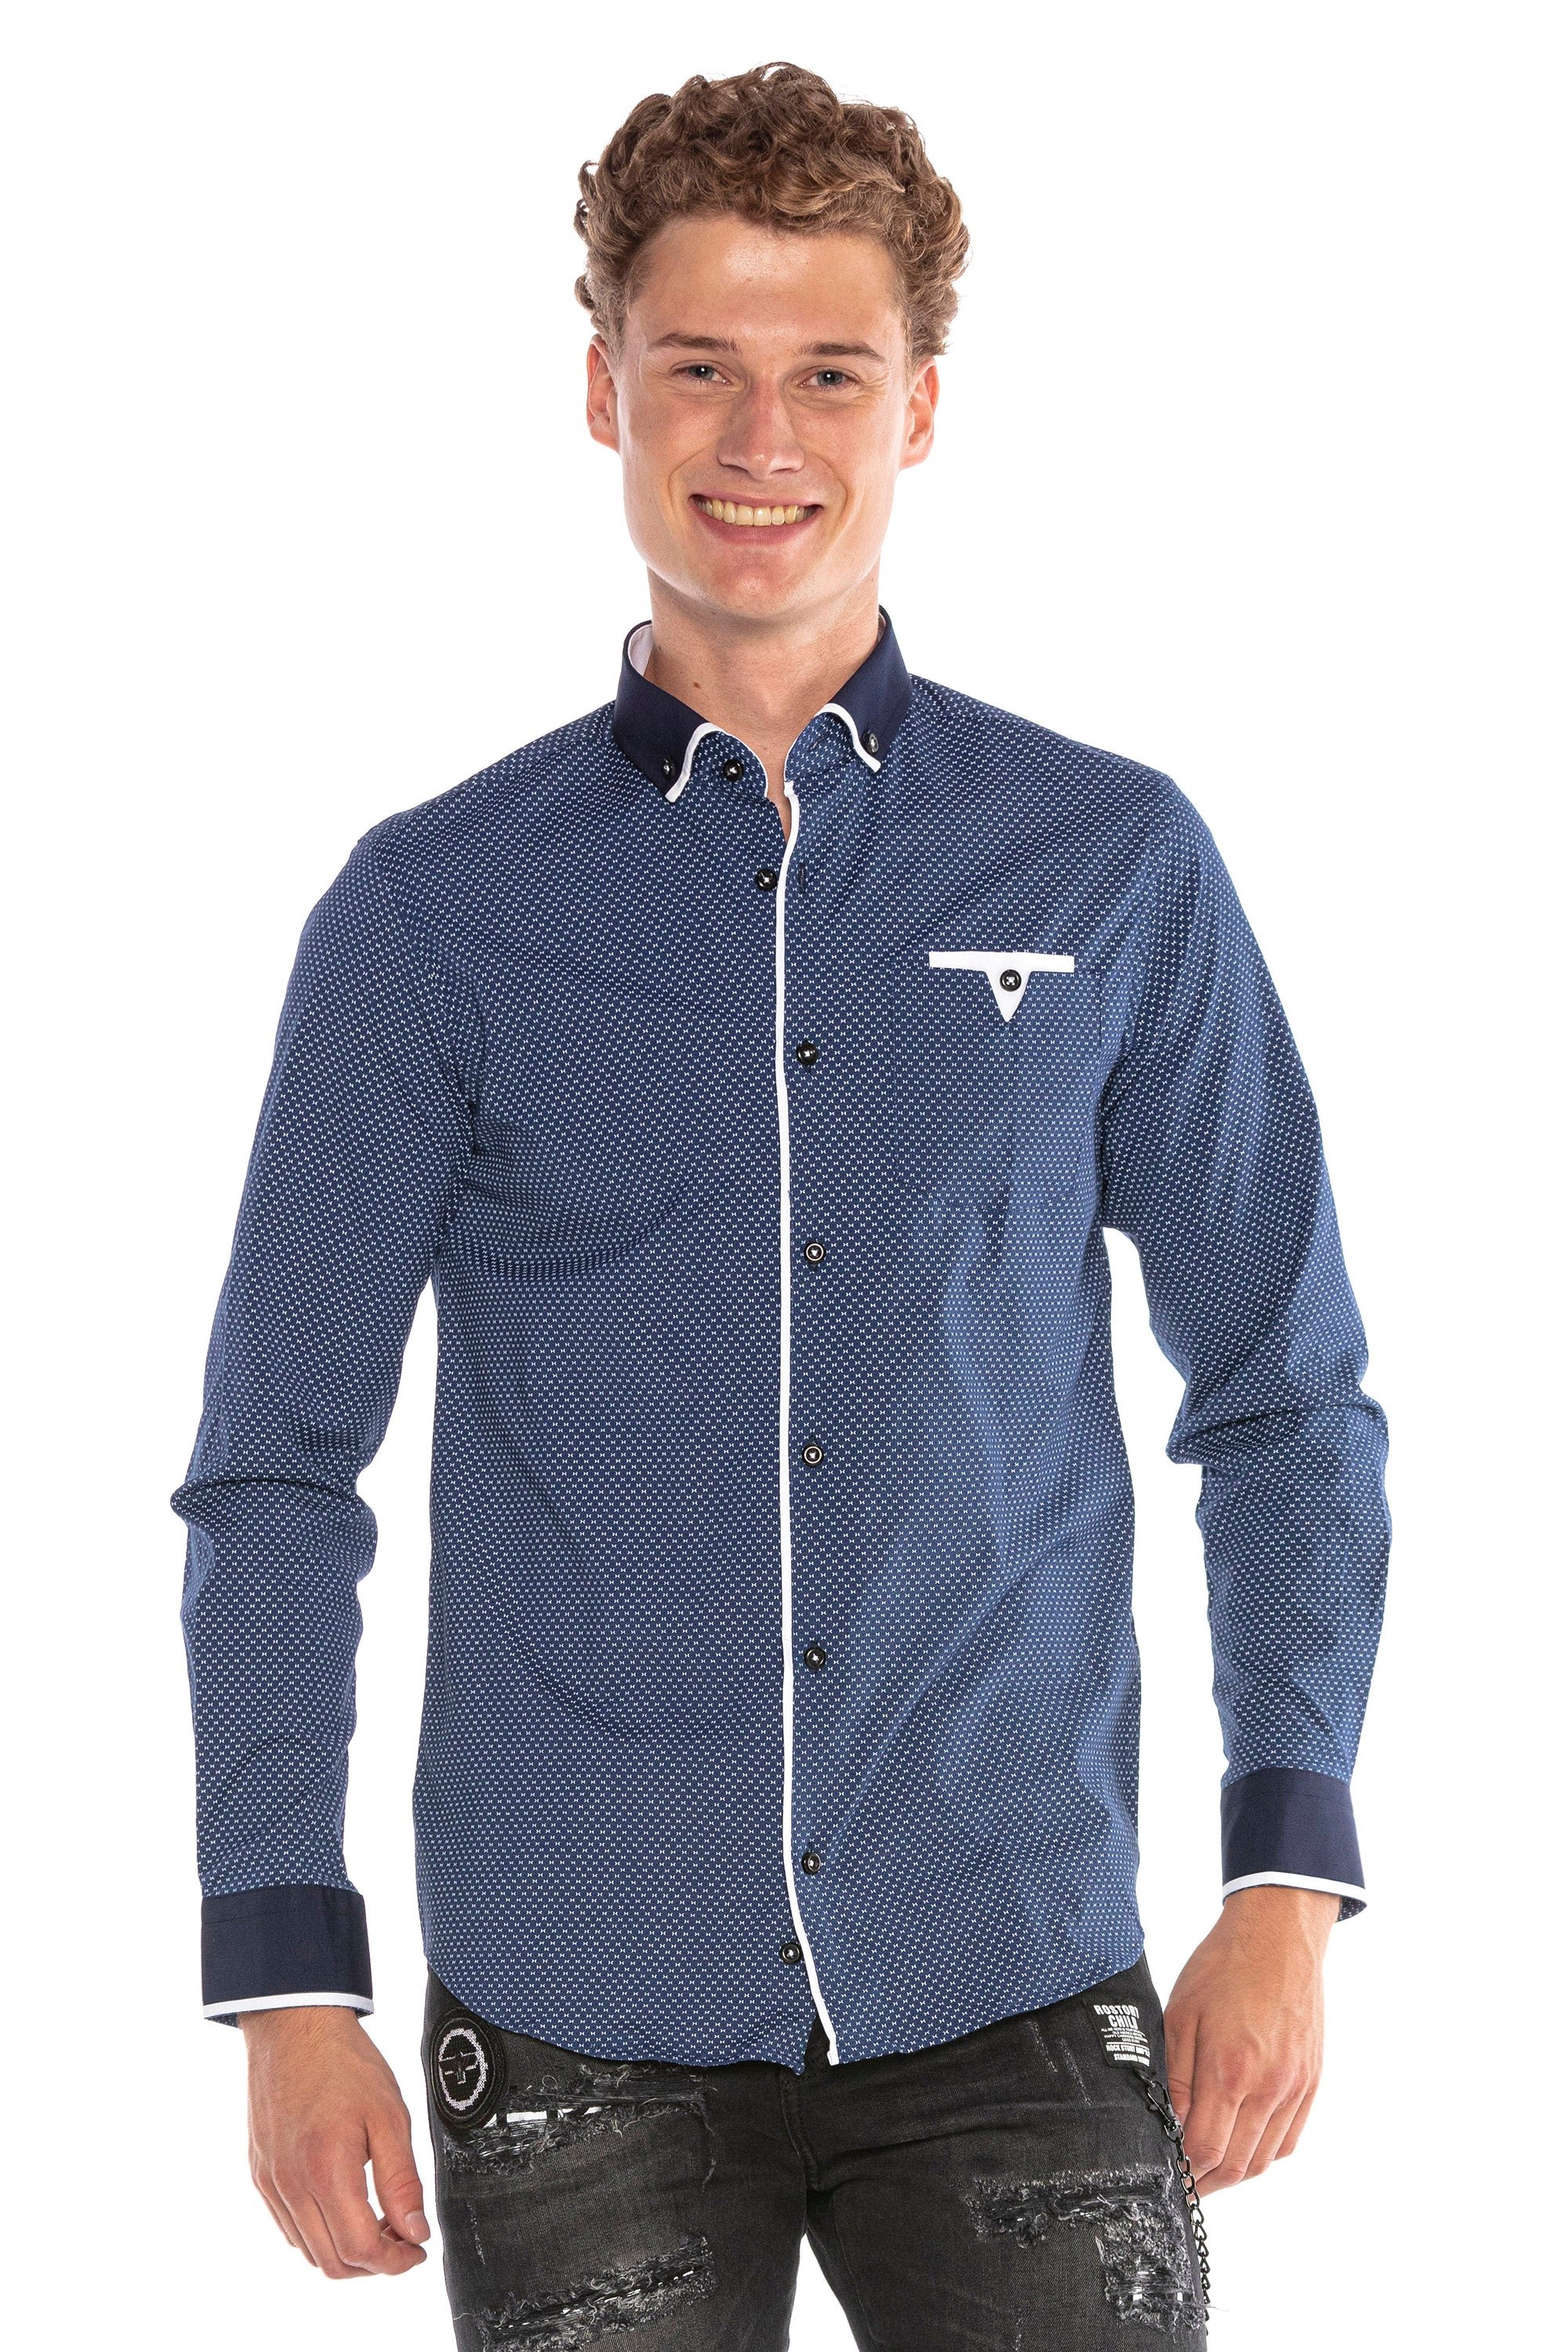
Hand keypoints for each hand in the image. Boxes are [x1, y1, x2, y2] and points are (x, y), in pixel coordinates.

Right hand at [239, 2005, 429, 2278]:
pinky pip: (289, 2227)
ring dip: (346, 2250)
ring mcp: (270, 2182)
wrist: (293, 2026)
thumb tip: (415, 2232)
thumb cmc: (344, 2063)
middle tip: (403, 2237)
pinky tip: (345, 2206)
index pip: (360, 2250)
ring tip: (378, 2220)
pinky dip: (319, 2233)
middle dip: (374, 2263)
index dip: (394, 2262)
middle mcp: (290, 2185)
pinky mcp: (260, 2174)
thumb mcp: (389, 2115)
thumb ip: (402, 2181)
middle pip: (332, 2262)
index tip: (417, 2250)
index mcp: (325, 2170)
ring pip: (308, 2250)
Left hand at [1163, 1884, 1338, 2192]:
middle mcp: (1269, 2087)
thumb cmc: (1223, 1968)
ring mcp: (1295, 2087)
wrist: (1279, 1937)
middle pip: (1237, 2163)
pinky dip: (1265, 2154)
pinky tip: (1244, 2147)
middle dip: (1206, 2180)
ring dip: (1235, 2172)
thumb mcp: (1181, 2014)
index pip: (1206, 2148)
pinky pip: (1290, 2139)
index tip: (1167, 2173)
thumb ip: (1174, 2076)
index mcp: (1230, 2070)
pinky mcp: (1311, 2081)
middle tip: (1183, 2181)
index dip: (1184, 2170)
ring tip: (1209, 2169)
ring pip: (1265, 2158)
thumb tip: (1168, 2125)